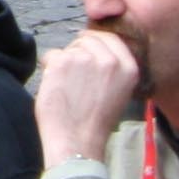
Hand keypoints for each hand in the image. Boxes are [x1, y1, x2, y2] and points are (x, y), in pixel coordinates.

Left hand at [32, 30, 140, 166]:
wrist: (78, 140)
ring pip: (68, 48)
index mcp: (128, 67)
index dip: (96, 42)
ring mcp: (85, 58)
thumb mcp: (118, 90)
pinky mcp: (62, 61)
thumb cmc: (96, 120)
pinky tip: (57, 87)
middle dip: (78, 52)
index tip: (88, 52)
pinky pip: (51, 55)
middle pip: (87, 39)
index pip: (110, 37)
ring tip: (70, 87)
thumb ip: (111, 67)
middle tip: (77, 78)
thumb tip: (92, 44)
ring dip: (64, 62)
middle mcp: (109, 59)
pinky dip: (49, 68)